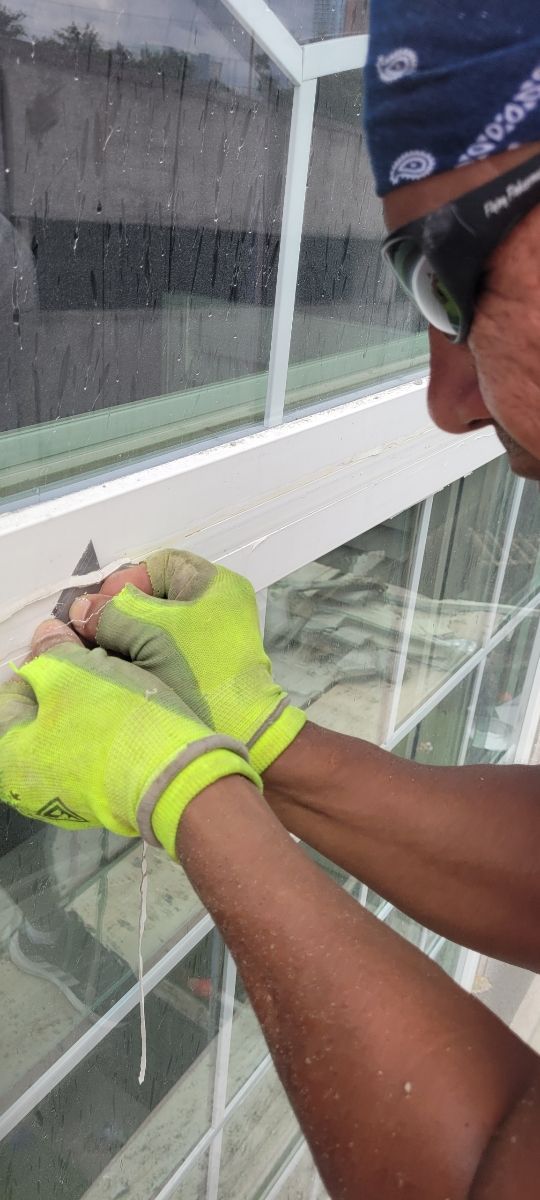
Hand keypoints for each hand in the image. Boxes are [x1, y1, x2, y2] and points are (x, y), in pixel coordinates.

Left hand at [0, 620, 260, 857]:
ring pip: (72, 730)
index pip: (12, 691)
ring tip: (120, 681)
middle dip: (69, 681)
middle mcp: (29, 788)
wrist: (177, 779)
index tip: (73, 644)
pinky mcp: (102, 801)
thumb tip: (44, 634)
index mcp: (9, 759)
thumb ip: (50, 650)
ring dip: (92, 702)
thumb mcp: (74, 671)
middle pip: (43, 713)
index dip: (42, 659)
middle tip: (100, 661)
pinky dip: (108, 729)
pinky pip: (96, 752)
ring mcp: (66, 799)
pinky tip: (133, 713)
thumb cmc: (112, 723)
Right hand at [69, 549, 305, 773]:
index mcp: (215, 585)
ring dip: (130, 635)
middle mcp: (219, 604)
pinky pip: (170, 648)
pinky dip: (145, 654)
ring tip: (104, 651)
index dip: (125, 581)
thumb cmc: (201, 673)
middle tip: (94, 630)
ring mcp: (217, 636)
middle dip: (122, 612)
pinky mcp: (210, 665)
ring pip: (160, 624)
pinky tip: (125, 669)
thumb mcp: (150, 635)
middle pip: (157, 596)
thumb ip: (112, 615)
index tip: (100, 604)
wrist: (246, 729)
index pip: (160, 566)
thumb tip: (80, 609)